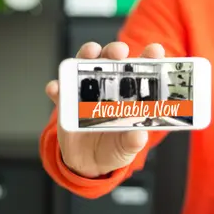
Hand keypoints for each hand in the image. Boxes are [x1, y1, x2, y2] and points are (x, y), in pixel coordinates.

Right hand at [45, 41, 164, 177]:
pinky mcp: (66, 103)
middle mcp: (109, 87)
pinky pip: (60, 92)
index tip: (155, 50)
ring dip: (87, 56)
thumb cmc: (114, 147)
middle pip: (112, 60)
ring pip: (85, 66)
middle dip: (116, 50)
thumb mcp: (127, 147)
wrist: (89, 164)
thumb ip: (133, 141)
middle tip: (119, 51)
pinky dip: (58, 87)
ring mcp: (86, 92)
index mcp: (131, 94)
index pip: (142, 70)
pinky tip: (57, 88)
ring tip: (90, 54)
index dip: (149, 57)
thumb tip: (139, 136)